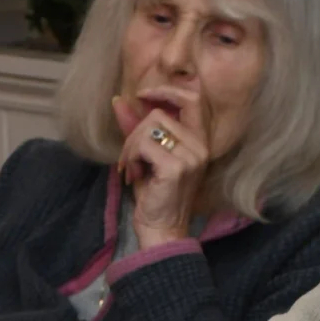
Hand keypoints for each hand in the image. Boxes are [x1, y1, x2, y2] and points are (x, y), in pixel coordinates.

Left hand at [113, 91, 210, 248]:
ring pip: (149, 126)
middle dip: (135, 131)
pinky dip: (131, 157)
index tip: (142, 96)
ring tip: (131, 168)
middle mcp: (200, 146)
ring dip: (130, 146)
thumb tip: (119, 101)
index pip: (193, 99)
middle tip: (129, 156)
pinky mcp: (176, 167)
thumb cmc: (155, 196)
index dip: (167, 90)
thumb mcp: (146, 157)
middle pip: (160, 113)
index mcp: (199, 141)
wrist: (161, 230)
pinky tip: (132, 174)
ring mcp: (191, 156)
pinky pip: (143, 144)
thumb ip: (136, 128)